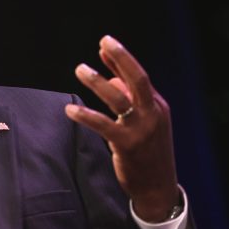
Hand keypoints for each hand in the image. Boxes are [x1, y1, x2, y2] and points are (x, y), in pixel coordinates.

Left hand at [65, 35, 180, 222]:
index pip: (139, 76)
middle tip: (104, 42)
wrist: (158, 187)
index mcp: (157, 106)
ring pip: (119, 98)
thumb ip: (129, 99)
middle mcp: (152, 114)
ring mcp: (141, 129)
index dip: (121, 59)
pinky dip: (86, 115)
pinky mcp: (127, 144)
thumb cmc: (147, 151)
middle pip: (138, 79)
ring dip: (98, 82)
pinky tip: (70, 109)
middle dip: (121, 57)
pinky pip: (103, 124)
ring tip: (80, 69)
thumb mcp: (144, 122)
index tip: (105, 43)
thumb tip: (112, 76)